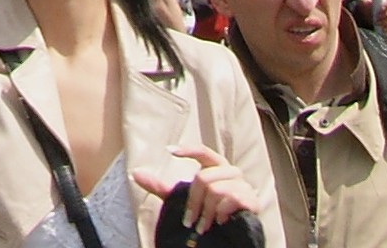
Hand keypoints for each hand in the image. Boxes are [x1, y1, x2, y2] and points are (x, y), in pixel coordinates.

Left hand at [139, 150, 262, 232]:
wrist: (236, 236)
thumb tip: (135, 173)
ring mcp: (243, 185)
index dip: (188, 149)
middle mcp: (231, 172)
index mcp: (217, 167)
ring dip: (206, 213)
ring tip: (205, 226)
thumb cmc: (210, 213)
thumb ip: (162, 187)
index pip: (203, 151)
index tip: (169, 151)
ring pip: (215, 189)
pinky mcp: (251, 200)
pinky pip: (230, 199)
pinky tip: (222, 221)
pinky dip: (221, 213)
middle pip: (204, 178)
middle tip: (190, 222)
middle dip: (194, 203)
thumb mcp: (184, 200)